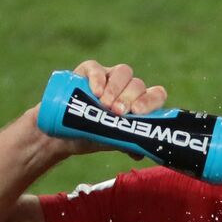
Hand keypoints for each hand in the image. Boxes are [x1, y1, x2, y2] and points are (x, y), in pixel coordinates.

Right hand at [35, 59, 168, 156]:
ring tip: (105, 105)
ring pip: (123, 72)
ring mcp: (109, 76)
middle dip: (130, 98)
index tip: (138, 112)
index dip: (151, 101)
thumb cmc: (94, 136)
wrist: (65, 135)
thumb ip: (127, 144)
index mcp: (139, 102)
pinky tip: (95, 92)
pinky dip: (98, 78)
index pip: (156, 95)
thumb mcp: (112, 142)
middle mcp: (127, 87)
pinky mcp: (88, 71)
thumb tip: (139, 153)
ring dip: (117, 88)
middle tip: (118, 113)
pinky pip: (96, 68)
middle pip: (138, 84)